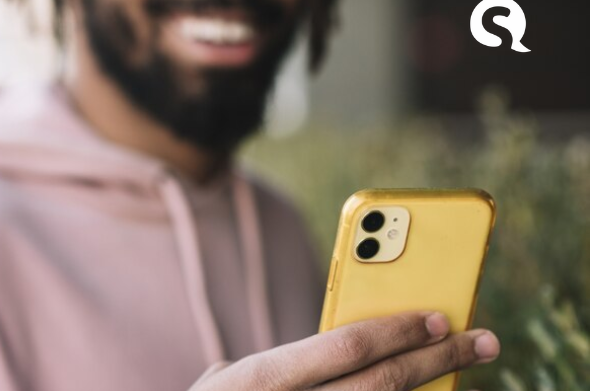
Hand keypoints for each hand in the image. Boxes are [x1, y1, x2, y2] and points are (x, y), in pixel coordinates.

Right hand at [190, 312, 499, 390]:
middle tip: (479, 340)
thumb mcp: (219, 386)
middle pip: (383, 382)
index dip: (398, 330)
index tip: (438, 316)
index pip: (347, 346)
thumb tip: (312, 351)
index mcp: (265, 379)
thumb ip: (264, 366)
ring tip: (463, 375)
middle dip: (438, 358)